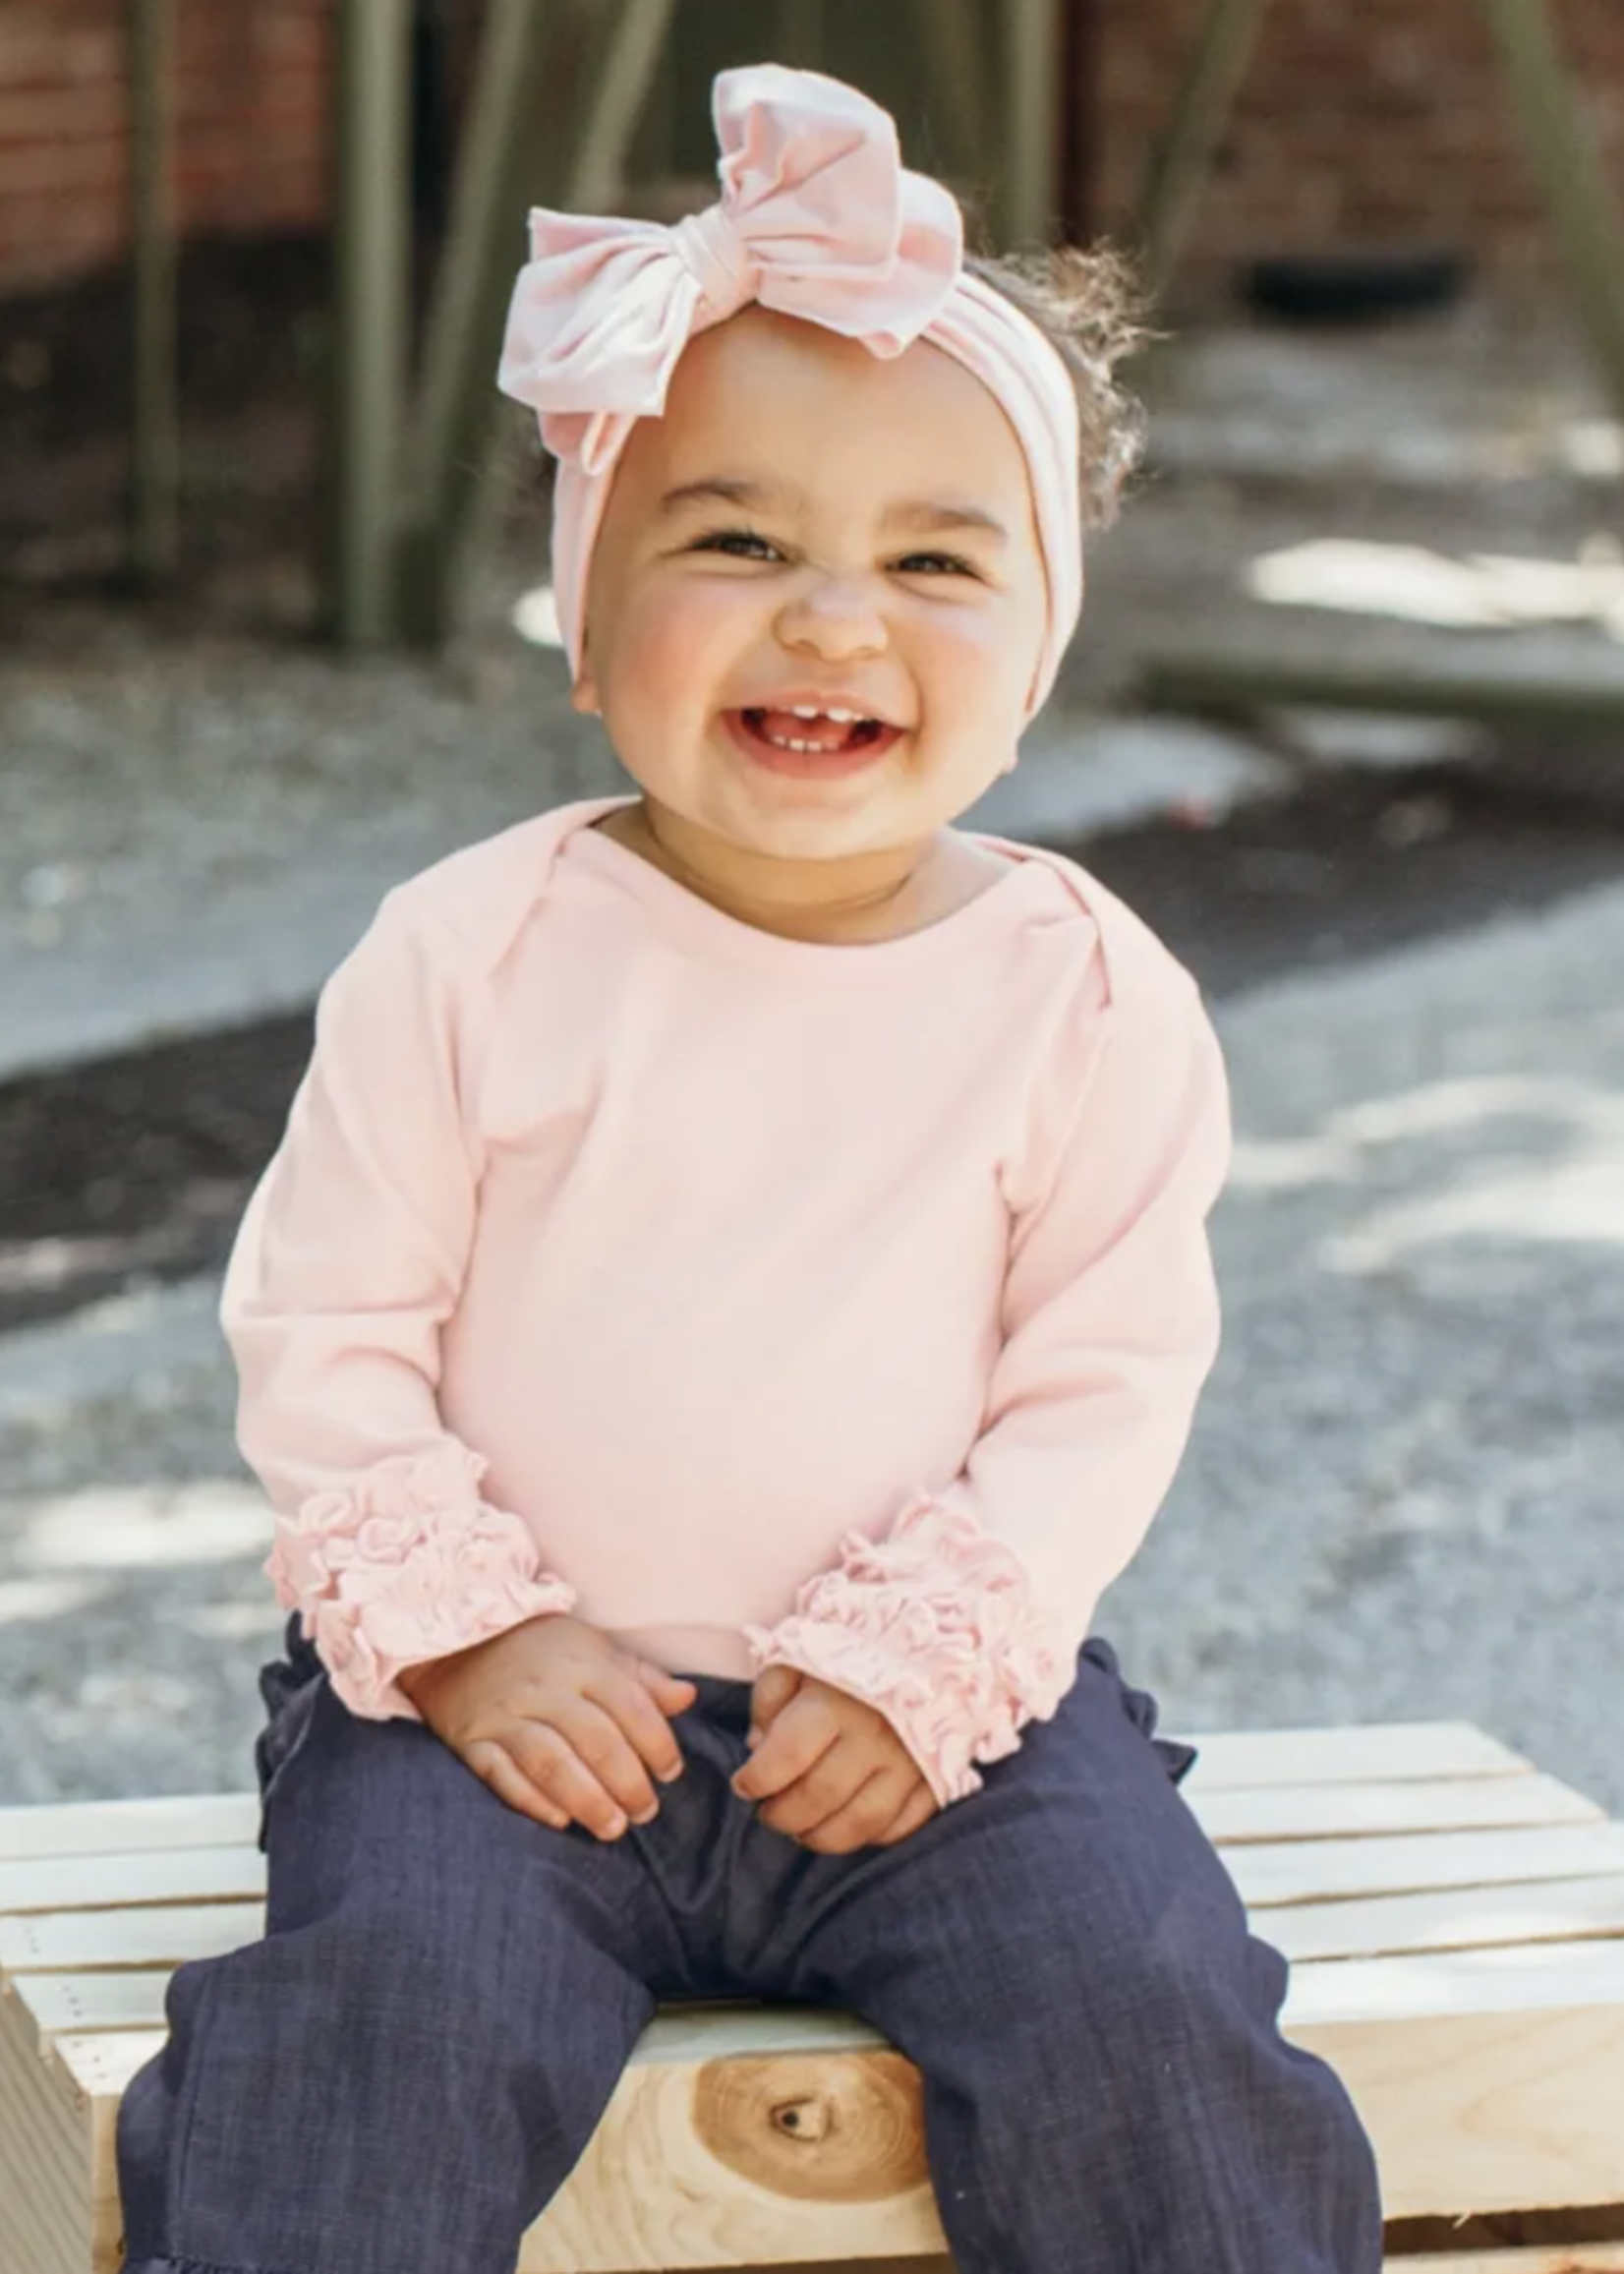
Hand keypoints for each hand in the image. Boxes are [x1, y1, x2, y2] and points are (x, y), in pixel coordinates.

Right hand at [398, 1614, 696, 1840]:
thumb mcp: (594, 1649)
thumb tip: (688, 1699)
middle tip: (645, 1811)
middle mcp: (544, 1688)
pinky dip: (532, 1802)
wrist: (455, 1640)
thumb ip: (642, 1679)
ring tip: (612, 1827)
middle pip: (595, 1740)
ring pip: (551, 1763)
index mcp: (582, 1662)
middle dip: (627, 1782)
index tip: (670, 1772)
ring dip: (587, 1800)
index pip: (630, 1705)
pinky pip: (502, 1776)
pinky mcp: (471, 1740)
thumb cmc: (540, 1650)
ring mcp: (504, 1714)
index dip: (658, 1744)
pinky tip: (560, 1820)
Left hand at [731, 1666, 939, 1853]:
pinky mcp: (935, 1779)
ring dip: (821, 1837)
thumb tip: (758, 1748)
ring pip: (860, 1824)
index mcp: (836, 1702)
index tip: (743, 1785)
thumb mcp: (800, 1657)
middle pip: (819, 1798)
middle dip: (782, 1816)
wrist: (929, 1643)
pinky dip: (869, 1836)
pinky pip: (901, 1827)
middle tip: (768, 1813)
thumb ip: (769, 1699)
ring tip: (801, 1828)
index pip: (786, 1758)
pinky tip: (847, 1822)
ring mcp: (910, 1761)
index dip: (756, 1780)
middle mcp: (876, 1735)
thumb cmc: (853, 1653)